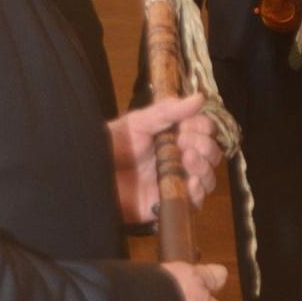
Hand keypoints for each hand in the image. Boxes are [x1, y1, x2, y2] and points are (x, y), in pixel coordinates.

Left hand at [107, 93, 221, 223]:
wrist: (90, 176)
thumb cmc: (111, 146)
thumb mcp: (138, 123)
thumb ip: (168, 111)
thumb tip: (200, 98)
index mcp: (175, 137)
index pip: (204, 131)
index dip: (202, 127)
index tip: (186, 126)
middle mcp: (180, 159)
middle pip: (211, 154)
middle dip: (205, 146)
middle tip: (184, 144)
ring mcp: (177, 181)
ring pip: (208, 178)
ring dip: (203, 167)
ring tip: (187, 159)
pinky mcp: (170, 202)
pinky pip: (195, 201)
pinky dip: (197, 191)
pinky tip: (189, 182)